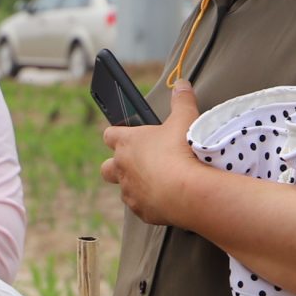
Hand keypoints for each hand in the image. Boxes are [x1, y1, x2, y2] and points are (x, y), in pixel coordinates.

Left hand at [99, 79, 208, 228]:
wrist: (188, 191)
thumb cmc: (183, 151)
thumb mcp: (185, 119)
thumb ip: (182, 100)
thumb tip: (182, 84)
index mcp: (127, 143)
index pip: (110, 135)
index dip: (118, 134)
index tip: (128, 134)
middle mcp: (122, 167)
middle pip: (107, 167)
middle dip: (117, 164)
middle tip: (139, 162)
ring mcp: (129, 190)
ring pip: (123, 188)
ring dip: (135, 184)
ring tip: (158, 181)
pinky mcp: (141, 210)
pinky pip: (140, 205)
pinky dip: (150, 202)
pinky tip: (166, 198)